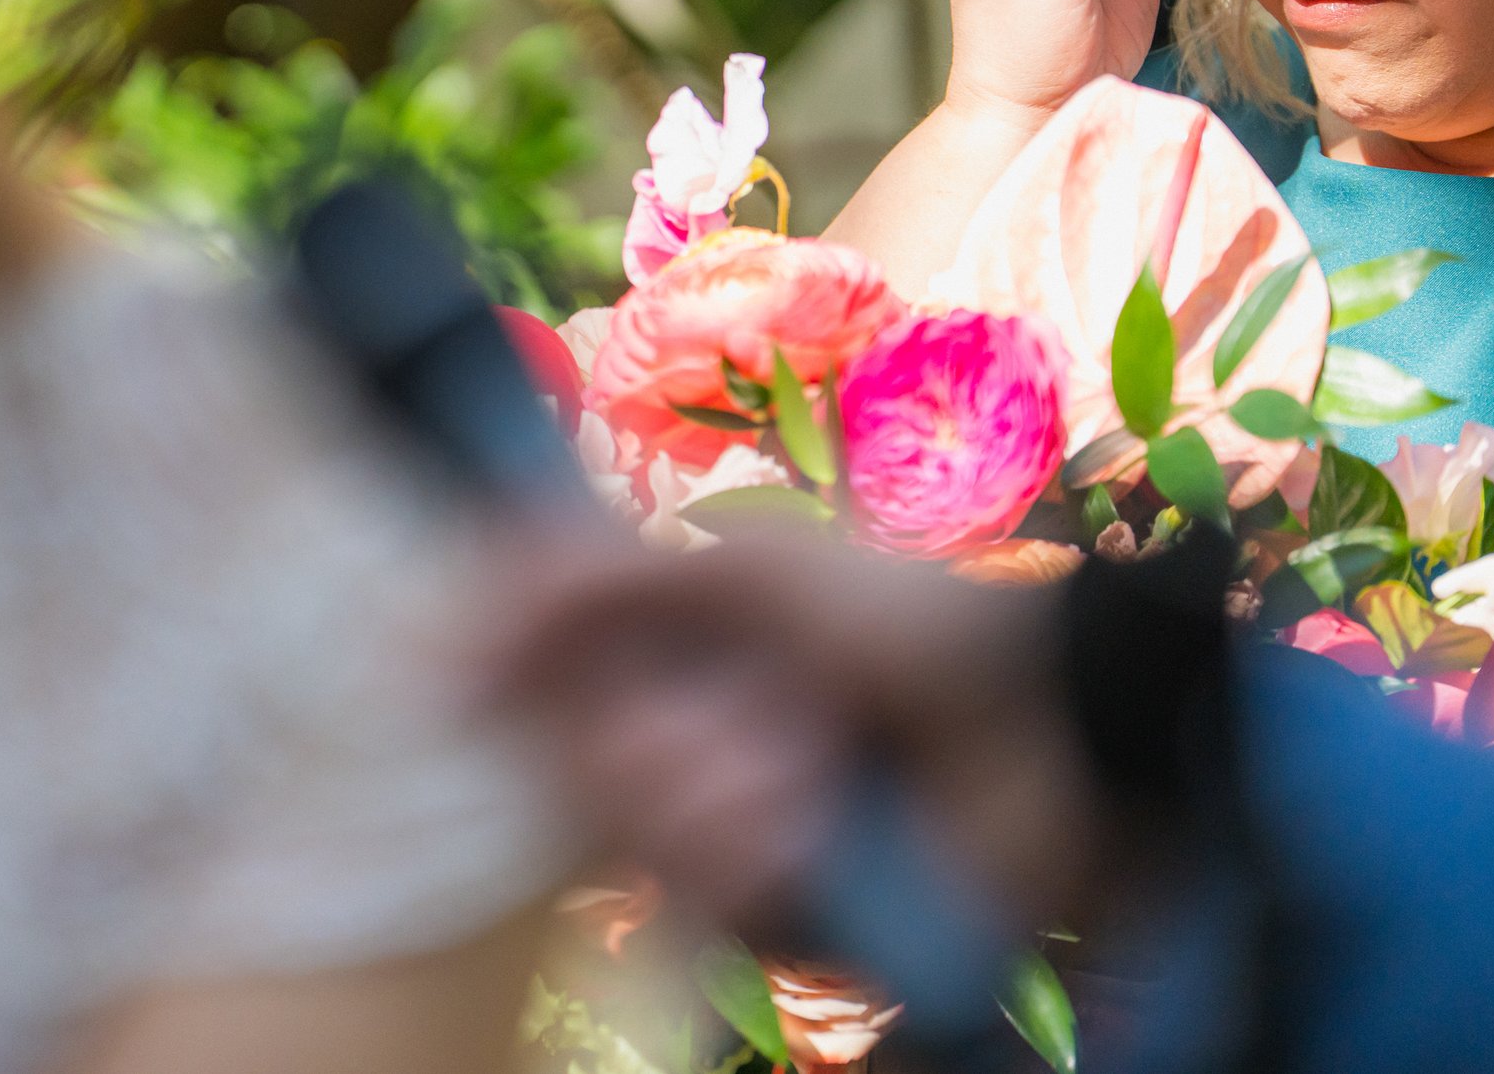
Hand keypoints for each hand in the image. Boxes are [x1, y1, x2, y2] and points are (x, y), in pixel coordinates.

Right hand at [491, 536, 1105, 940]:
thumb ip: (593, 585)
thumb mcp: (745, 573)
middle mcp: (692, 742)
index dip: (511, 673)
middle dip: (637, 732)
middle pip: (573, 763)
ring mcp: (732, 835)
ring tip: (804, 756)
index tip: (466, 670)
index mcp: (678, 654)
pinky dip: (747, 854)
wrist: (1048, 724)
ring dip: (710, 787)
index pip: (544, 679)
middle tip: (733, 704)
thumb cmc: (912, 620)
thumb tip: (445, 629)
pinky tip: (802, 821)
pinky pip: (700, 903)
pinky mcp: (779, 921)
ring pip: (629, 834)